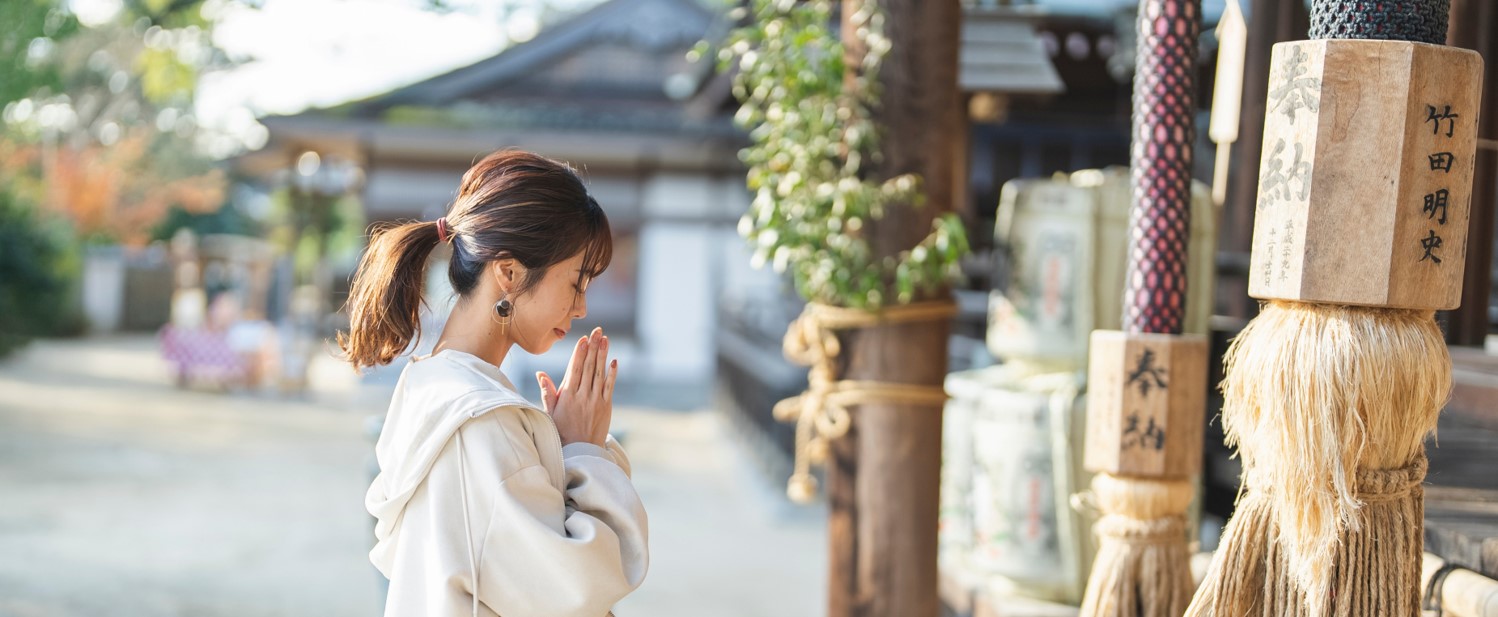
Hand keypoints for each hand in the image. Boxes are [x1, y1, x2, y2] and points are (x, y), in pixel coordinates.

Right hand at [535, 327, 616, 446]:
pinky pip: (609, 386)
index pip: (574, 369)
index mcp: (567, 396)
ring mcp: (595, 400)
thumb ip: (547, 392)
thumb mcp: (550, 412)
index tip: (583, 339)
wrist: (579, 450)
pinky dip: (612, 373)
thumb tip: (540, 373)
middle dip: (593, 347)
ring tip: (605, 339)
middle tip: (597, 331)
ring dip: (603, 355)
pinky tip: (614, 361)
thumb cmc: (562, 430)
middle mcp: (582, 396)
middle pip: (588, 366)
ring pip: (599, 373)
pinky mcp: (606, 406)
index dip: (579, 353)